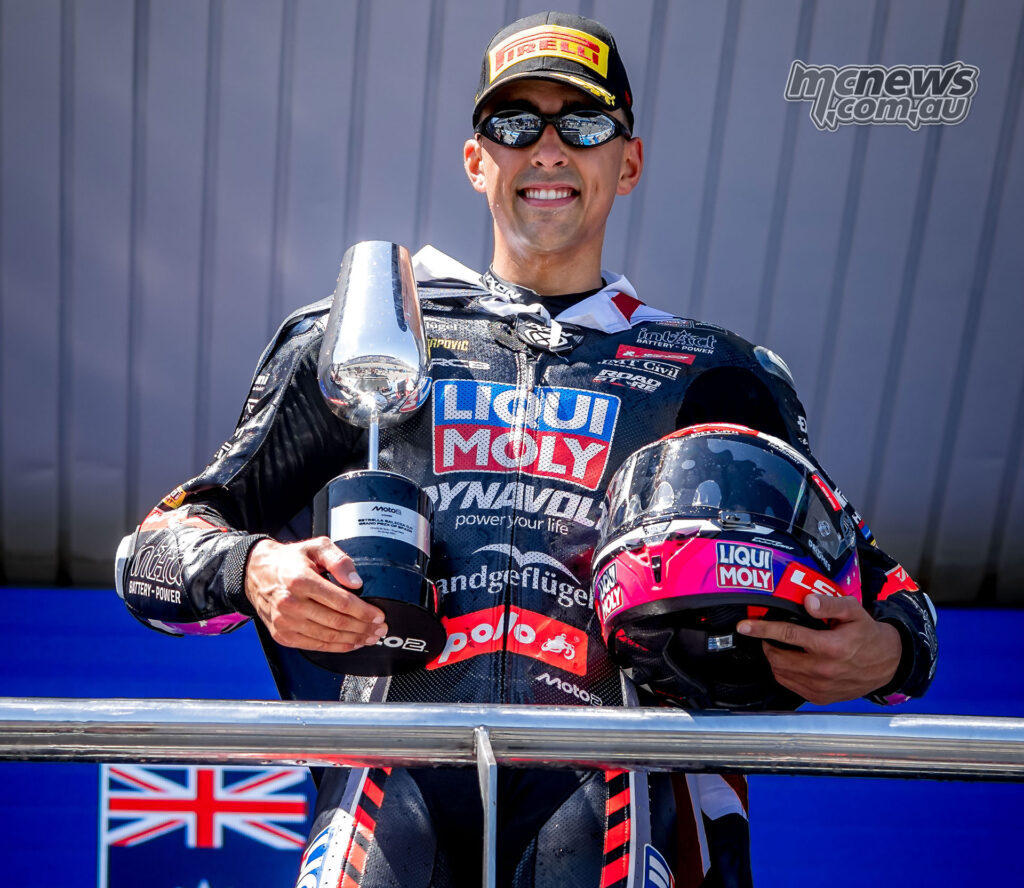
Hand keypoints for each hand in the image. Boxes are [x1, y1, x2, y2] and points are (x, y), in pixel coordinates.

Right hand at [244, 537, 386, 652]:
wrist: (256, 573)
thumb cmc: (291, 560)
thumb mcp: (316, 547)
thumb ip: (339, 560)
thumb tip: (356, 582)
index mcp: (300, 580)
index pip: (341, 602)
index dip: (364, 611)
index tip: (379, 615)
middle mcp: (290, 604)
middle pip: (337, 622)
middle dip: (364, 627)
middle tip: (380, 628)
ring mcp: (285, 622)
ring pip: (328, 637)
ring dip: (354, 640)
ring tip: (370, 637)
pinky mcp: (282, 635)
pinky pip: (315, 646)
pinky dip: (336, 647)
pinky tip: (351, 643)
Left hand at [736, 594, 901, 704]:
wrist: (887, 663)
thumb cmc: (868, 635)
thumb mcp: (854, 611)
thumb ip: (829, 604)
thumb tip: (807, 601)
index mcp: (831, 647)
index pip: (788, 635)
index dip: (763, 629)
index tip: (744, 626)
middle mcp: (823, 670)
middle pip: (778, 657)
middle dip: (767, 643)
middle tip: (769, 634)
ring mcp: (821, 687)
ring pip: (780, 673)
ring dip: (774, 658)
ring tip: (780, 647)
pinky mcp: (820, 697)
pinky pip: (790, 685)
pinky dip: (783, 672)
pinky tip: (791, 661)